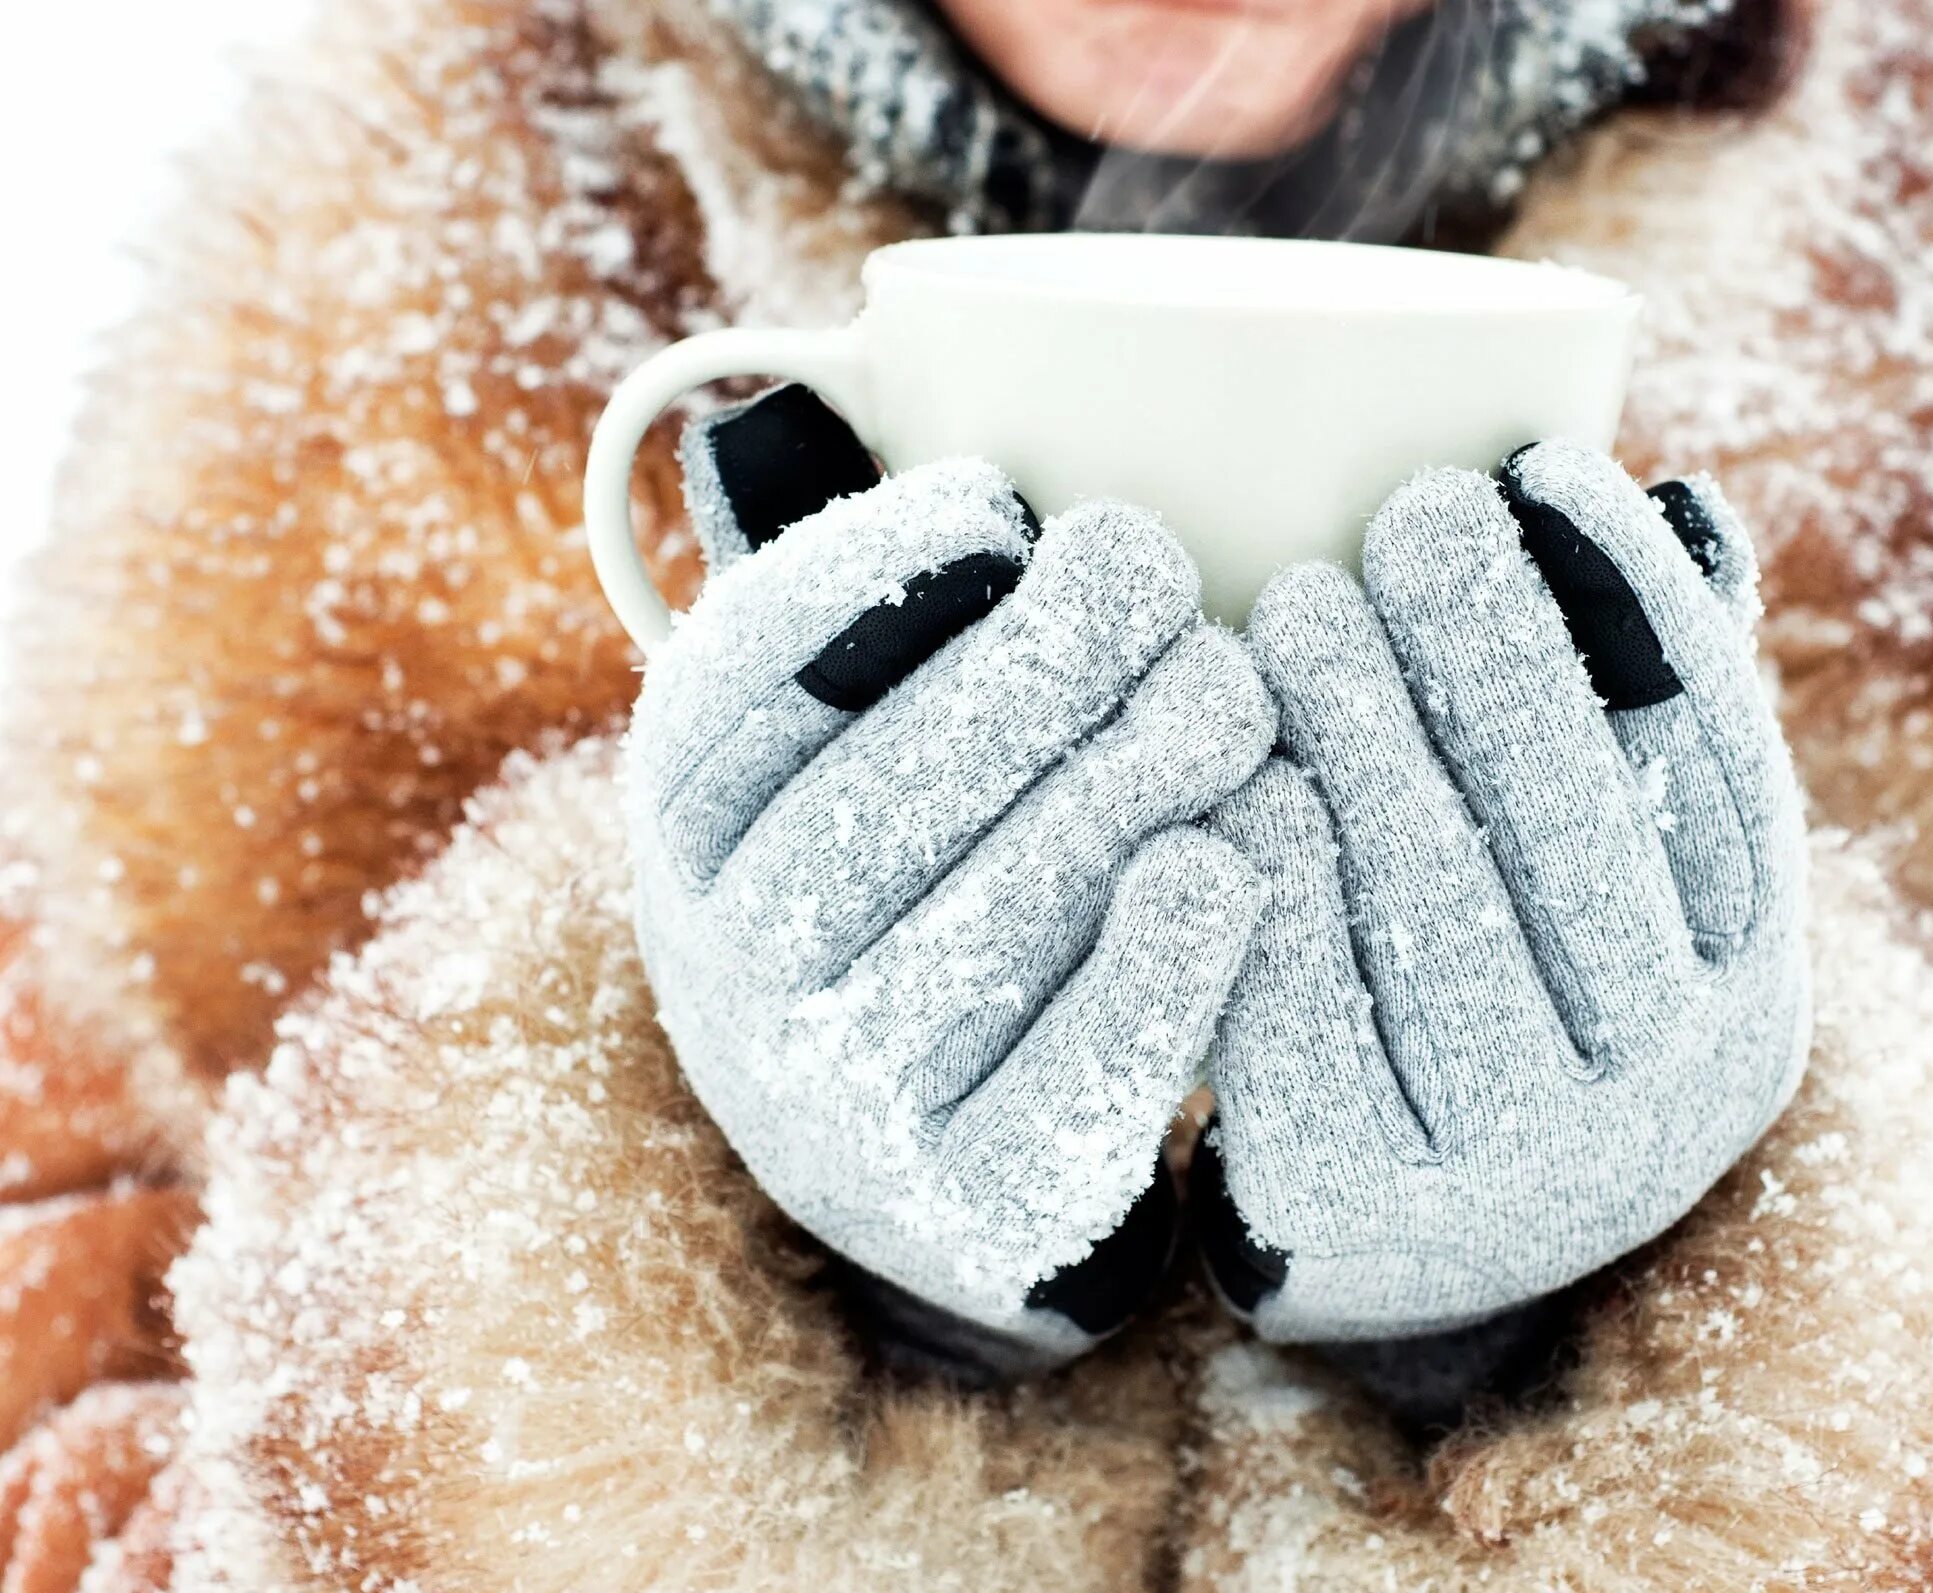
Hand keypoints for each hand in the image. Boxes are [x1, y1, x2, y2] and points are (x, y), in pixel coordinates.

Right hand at [629, 403, 1273, 1376]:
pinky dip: (1166, 964)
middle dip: (1038, 663)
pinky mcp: (970, 1205)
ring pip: (999, 920)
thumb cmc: (925, 876)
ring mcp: (839, 1108)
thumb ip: (863, 613)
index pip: (737, 692)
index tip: (997, 499)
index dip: (864, 577)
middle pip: (886, 793)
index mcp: (689, 837)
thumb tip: (866, 412)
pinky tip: (1230, 864)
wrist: (932, 1157)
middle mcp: (732, 974)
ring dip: (1129, 784)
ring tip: (1229, 695)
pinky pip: (1078, 1077)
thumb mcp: (849, 747)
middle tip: (1159, 572)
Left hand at [1198, 442, 1808, 1351]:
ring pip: (1437, 904)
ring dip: (1366, 731)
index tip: (1546, 464)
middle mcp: (1673, 1098)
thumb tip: (1686, 506)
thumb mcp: (1610, 886)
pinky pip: (1304, 997)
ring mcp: (1526, 1172)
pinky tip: (1230, 766)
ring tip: (1292, 603)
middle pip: (1575, 828)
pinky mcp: (1366, 1203)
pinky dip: (1267, 864)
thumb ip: (1646, 717)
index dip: (1635, 607)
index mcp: (1750, 993)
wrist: (1398, 1247)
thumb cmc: (1504, 994)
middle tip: (1407, 512)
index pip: (1718, 769)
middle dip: (1491, 648)